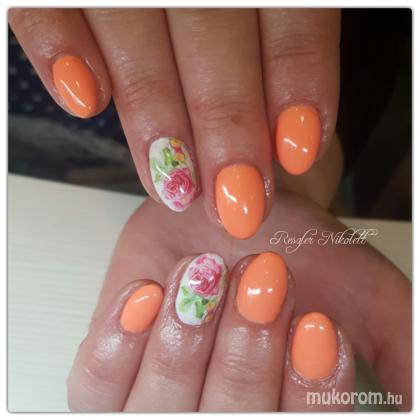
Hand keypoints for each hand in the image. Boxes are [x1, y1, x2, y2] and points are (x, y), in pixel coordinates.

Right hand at [9, 8, 340, 237]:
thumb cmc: (214, 4)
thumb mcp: (251, 12)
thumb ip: (273, 49)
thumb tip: (282, 137)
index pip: (290, 8)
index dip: (298, 79)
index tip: (299, 150)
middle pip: (212, 31)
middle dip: (227, 125)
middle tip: (236, 201)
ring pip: (133, 25)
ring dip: (155, 112)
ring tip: (173, 188)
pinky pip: (46, 3)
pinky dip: (59, 47)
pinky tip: (84, 101)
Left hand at [67, 193, 410, 410]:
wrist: (226, 209)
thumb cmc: (290, 245)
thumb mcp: (362, 293)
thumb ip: (398, 351)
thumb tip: (411, 405)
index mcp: (281, 411)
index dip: (310, 390)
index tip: (315, 323)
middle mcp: (220, 415)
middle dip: (248, 350)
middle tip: (260, 277)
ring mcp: (155, 407)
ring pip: (160, 414)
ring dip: (189, 340)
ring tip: (206, 273)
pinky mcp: (105, 380)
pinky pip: (97, 393)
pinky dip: (122, 346)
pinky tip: (149, 296)